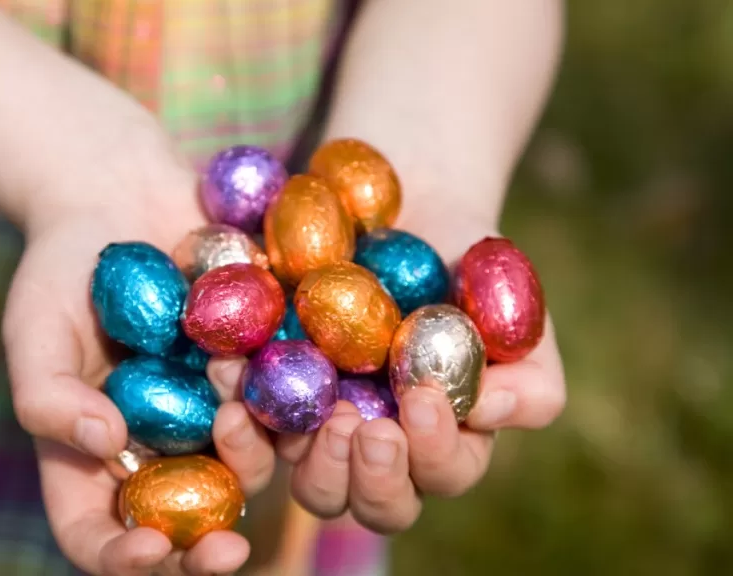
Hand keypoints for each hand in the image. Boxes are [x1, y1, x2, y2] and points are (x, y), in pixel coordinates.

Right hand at [2, 149, 275, 574]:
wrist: (122, 194)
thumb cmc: (61, 265)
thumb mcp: (34, 325)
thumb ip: (49, 394)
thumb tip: (107, 446)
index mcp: (94, 456)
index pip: (97, 534)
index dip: (121, 559)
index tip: (151, 550)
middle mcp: (160, 449)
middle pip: (185, 527)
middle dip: (207, 549)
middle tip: (230, 549)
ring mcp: (214, 414)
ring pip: (247, 472)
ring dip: (251, 457)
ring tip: (230, 383)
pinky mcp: (263, 374)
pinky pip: (289, 412)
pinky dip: (301, 418)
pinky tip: (312, 401)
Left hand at [210, 209, 566, 533]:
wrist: (406, 210)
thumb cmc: (469, 270)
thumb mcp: (515, 315)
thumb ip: (528, 376)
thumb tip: (490, 411)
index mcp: (440, 443)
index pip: (441, 474)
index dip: (433, 451)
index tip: (420, 397)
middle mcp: (376, 451)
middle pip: (369, 503)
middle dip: (365, 476)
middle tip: (356, 425)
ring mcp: (317, 429)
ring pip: (305, 480)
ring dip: (296, 454)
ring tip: (298, 408)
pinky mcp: (267, 396)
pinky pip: (248, 425)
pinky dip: (237, 410)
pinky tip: (227, 369)